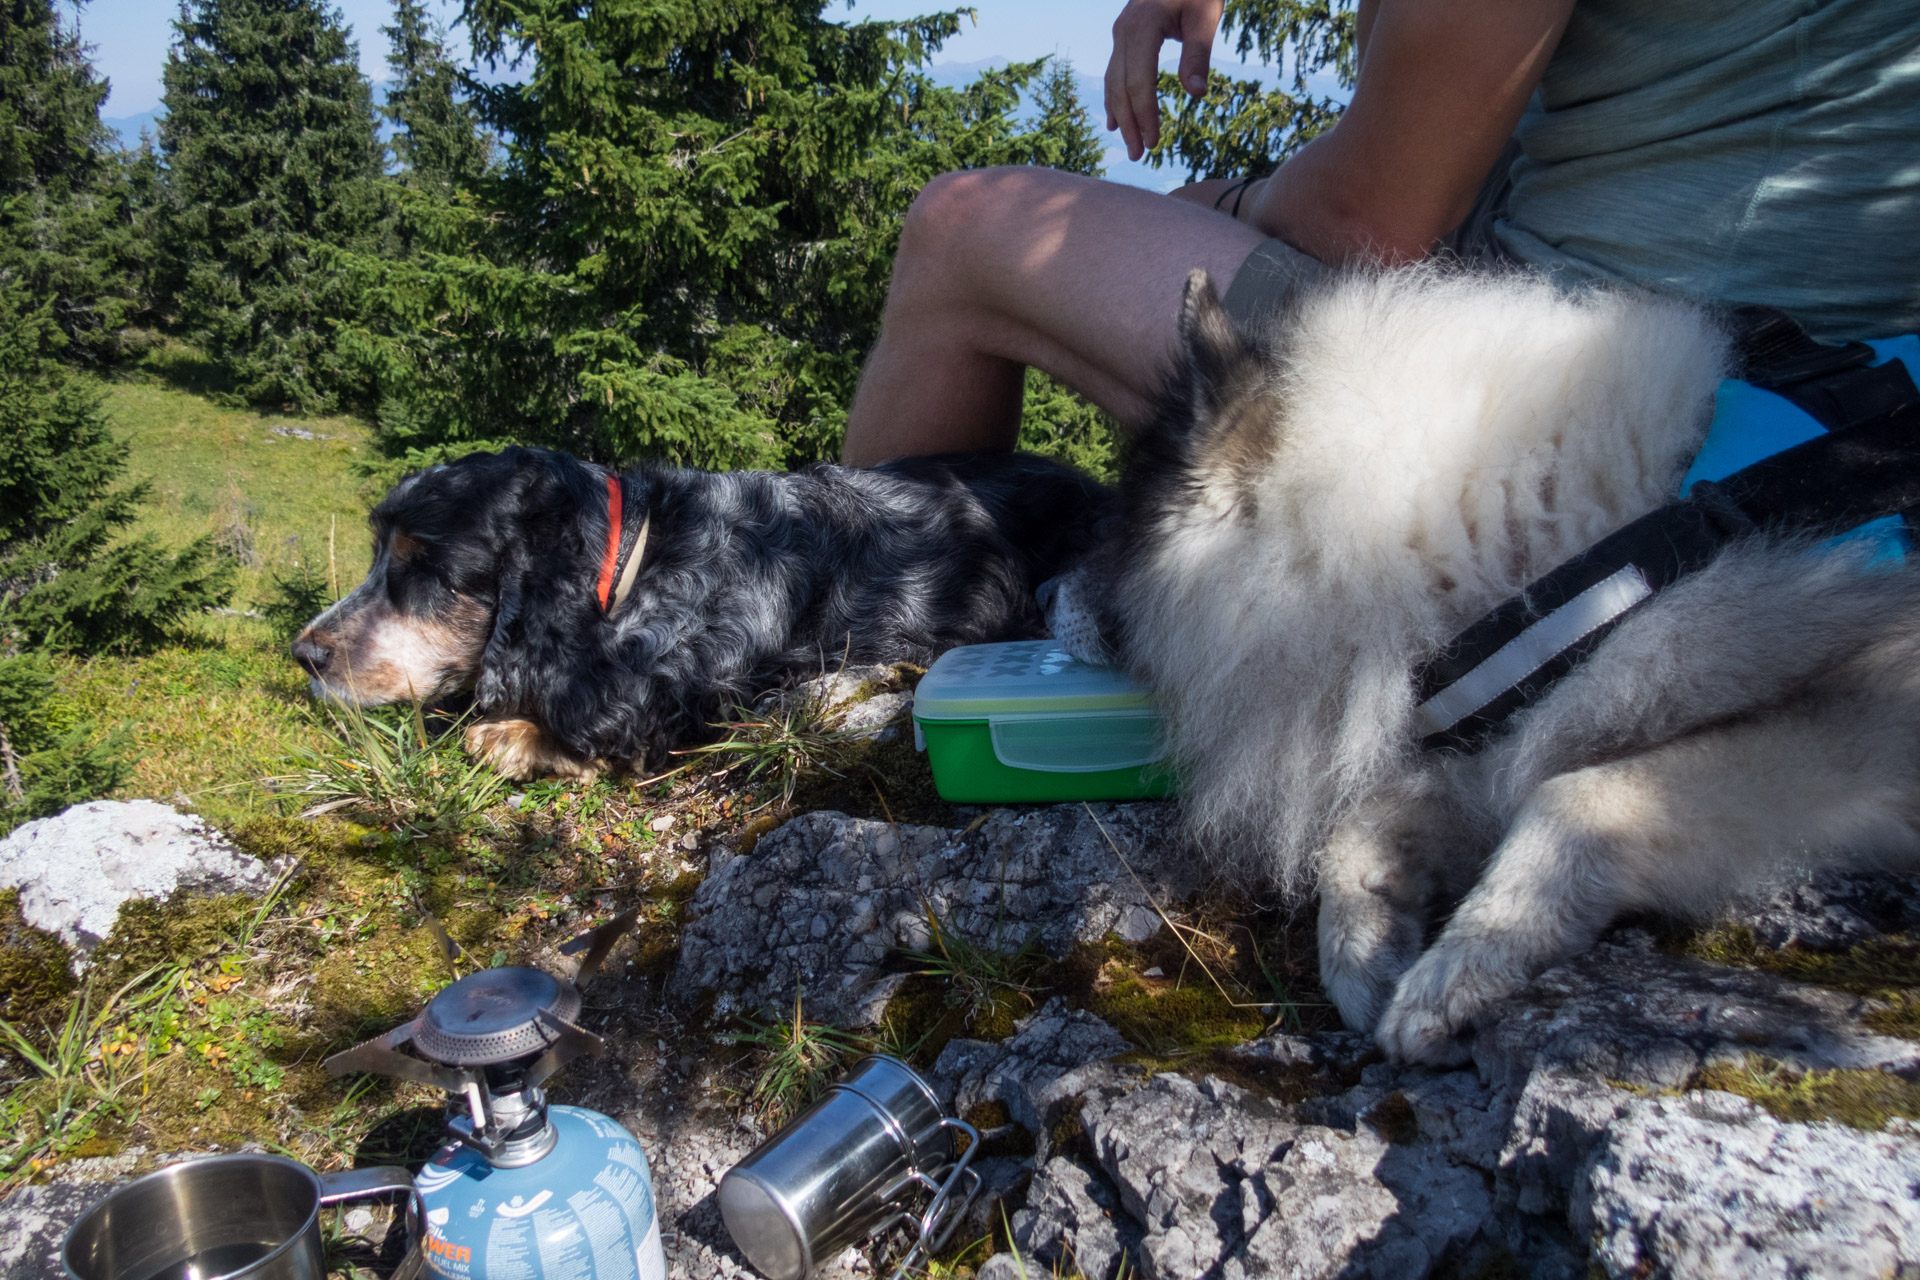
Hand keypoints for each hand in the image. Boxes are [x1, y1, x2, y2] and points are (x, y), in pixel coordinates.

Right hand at [1105, 0, 1223, 160]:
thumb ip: (1198, 54)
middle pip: (1120, 86)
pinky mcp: (1124, 36)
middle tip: (1140, 156)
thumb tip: (1196, 94)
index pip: (1139, 81)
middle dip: (1129, 123)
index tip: (1154, 143)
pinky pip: (1114, 73)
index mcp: (1143, 26)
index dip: (1145, 114)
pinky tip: (1117, 121)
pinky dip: (1115, 99)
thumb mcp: (1206, 16)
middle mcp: (1124, 30)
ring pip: (1113, 81)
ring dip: (1120, 116)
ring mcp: (1120, 33)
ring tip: (1131, 144)